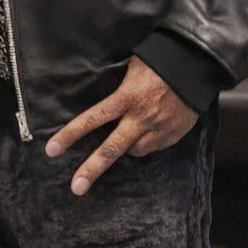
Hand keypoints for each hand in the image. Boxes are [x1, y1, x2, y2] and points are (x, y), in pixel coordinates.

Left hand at [44, 56, 198, 195]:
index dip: (71, 134)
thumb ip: (120, 90)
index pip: (93, 119)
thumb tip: (107, 104)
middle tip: (76, 187)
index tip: (52, 149)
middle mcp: (140, 117)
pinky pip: (152, 146)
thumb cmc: (160, 60)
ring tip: (131, 128)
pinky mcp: (172, 136)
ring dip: (127, 145)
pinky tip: (150, 127)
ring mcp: (157, 129)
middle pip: (111, 148)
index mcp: (126, 97)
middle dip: (92, 169)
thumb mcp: (133, 68)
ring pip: (133, 151)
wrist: (195, 65)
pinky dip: (146, 142)